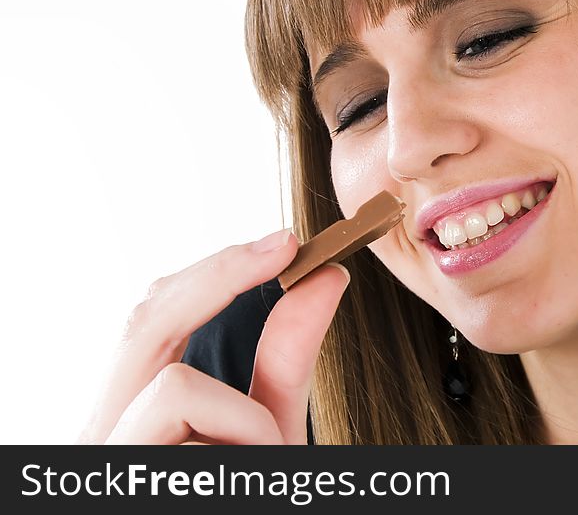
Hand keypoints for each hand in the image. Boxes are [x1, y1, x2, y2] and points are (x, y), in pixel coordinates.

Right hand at [76, 228, 349, 444]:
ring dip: (246, 415)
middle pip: (142, 319)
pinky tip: (250, 470)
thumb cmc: (242, 498)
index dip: (213, 271)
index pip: (153, 318)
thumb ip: (287, 359)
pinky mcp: (114, 471)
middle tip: (284, 246)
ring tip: (269, 460)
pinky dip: (240, 435)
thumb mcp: (268, 432)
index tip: (284, 242)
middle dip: (219, 276)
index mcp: (133, 410)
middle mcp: (102, 429)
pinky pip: (181, 413)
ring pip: (170, 380)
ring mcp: (100, 455)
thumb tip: (322, 280)